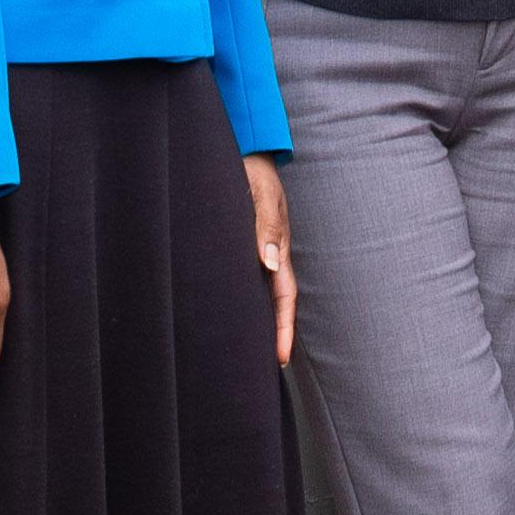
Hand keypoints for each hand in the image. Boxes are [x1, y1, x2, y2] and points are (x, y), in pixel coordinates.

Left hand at [245, 152, 295, 366]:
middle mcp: (270, 252)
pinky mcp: (244, 242)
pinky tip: (231, 311)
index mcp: (278, 245)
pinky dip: (244, 298)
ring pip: (260, 291)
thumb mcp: (261, 193)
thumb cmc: (252, 168)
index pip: (284, 295)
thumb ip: (266, 224)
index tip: (281, 358)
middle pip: (275, 301)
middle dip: (274, 334)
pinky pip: (247, 276)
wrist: (246, 147)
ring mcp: (259, 248)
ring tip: (248, 350)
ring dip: (258, 319)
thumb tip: (269, 263)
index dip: (283, 327)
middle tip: (267, 368)